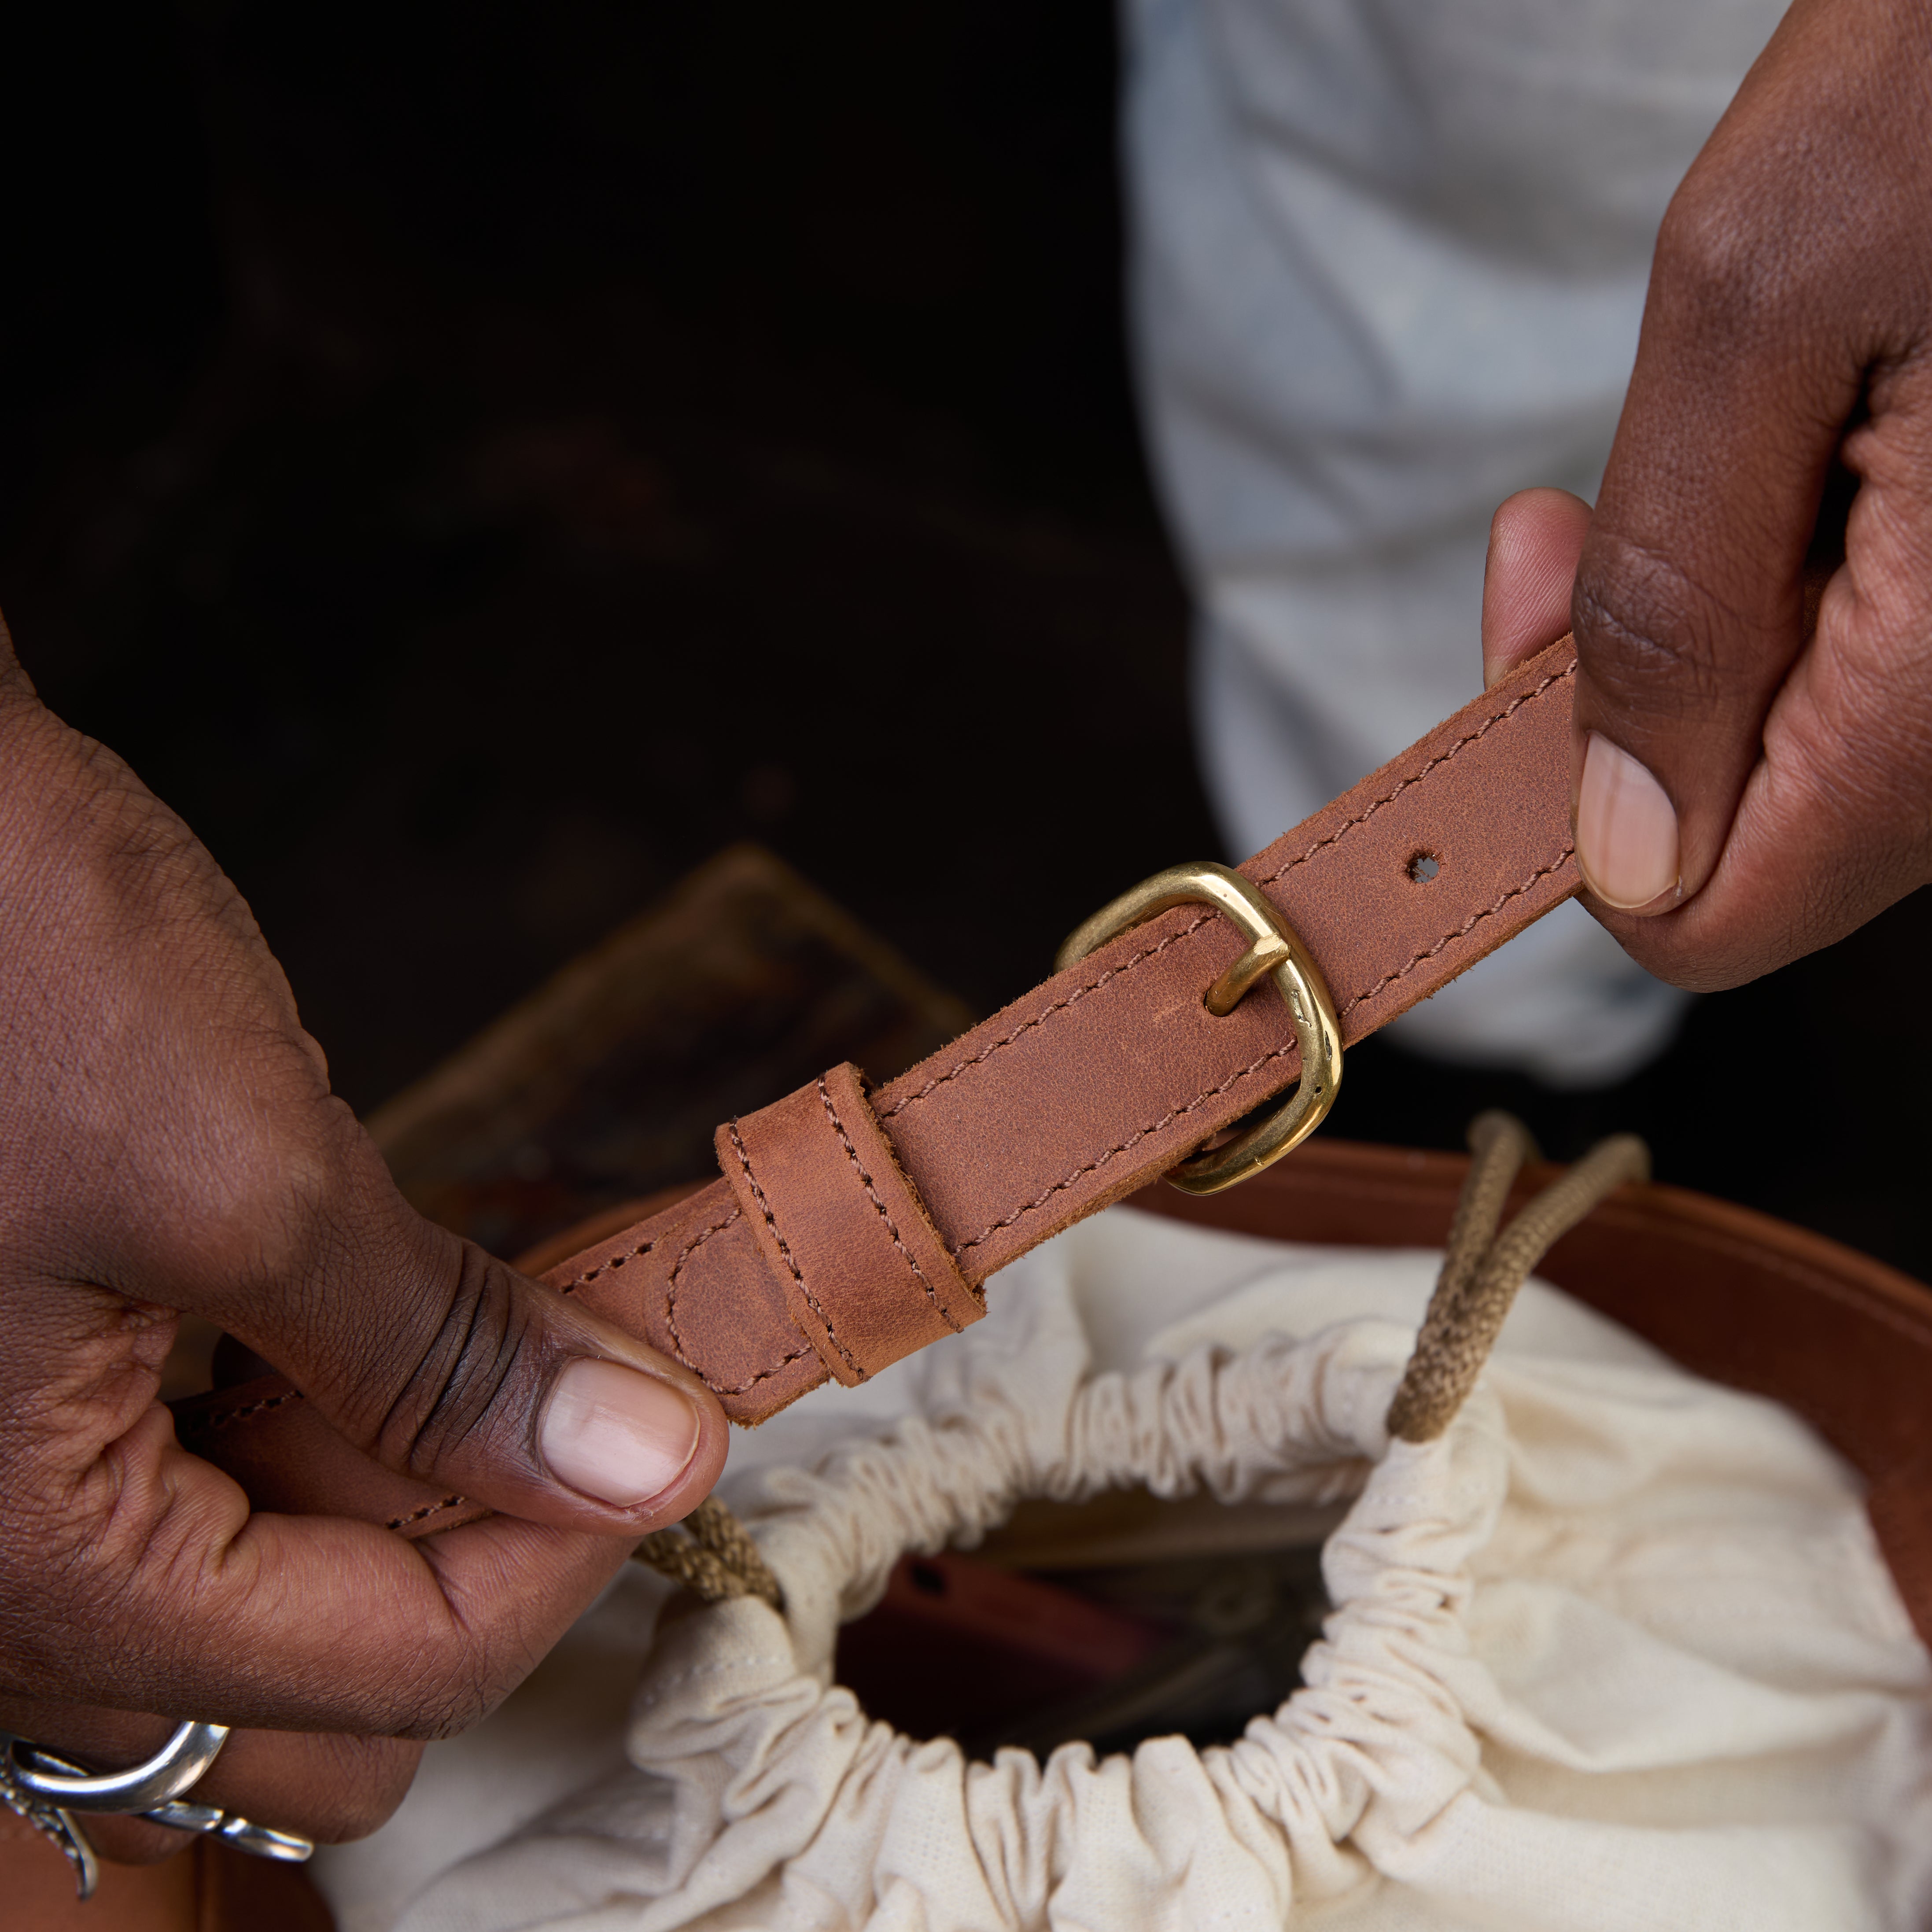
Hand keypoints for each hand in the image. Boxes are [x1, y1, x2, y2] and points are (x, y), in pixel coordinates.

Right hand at [0, 617, 726, 1860]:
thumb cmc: (4, 964)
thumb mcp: (244, 1167)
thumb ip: (441, 1350)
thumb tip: (642, 1458)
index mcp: (31, 1569)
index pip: (396, 1669)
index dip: (569, 1552)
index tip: (666, 1424)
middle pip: (314, 1698)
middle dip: (469, 1563)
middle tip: (567, 1406)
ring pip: (255, 1619)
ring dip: (397, 1508)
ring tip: (485, 1359)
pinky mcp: (15, 1415)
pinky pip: (189, 1513)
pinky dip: (308, 1451)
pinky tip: (359, 1338)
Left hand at [1525, 0, 1931, 990]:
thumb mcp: (1760, 299)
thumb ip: (1674, 596)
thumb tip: (1623, 841)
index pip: (1708, 916)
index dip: (1569, 819)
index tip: (1532, 622)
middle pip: (1750, 836)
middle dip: (1622, 696)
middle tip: (1563, 513)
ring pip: (1800, 749)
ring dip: (1700, 628)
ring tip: (1722, 440)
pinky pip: (1861, 667)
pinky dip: (1779, 583)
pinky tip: (1794, 452)